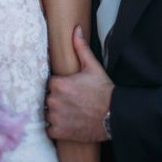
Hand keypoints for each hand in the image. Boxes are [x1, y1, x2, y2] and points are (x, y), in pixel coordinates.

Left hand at [45, 26, 113, 142]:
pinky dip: (55, 127)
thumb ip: (80, 48)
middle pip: (47, 98)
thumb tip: (76, 29)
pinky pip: (48, 129)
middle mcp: (53, 100)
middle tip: (70, 101)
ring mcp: (55, 117)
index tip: (68, 89)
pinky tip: (66, 123)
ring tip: (69, 113)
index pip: (49, 83)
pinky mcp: (59, 132)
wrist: (115, 115)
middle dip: (56, 99)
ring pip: (46, 113)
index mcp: (58, 84)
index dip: (58, 86)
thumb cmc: (104, 90)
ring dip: (54, 113)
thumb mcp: (93, 67)